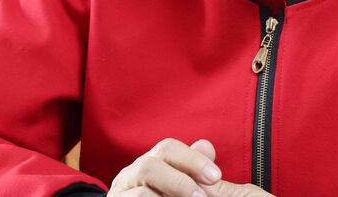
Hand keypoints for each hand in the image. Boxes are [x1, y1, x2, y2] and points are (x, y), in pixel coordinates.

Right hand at [108, 138, 274, 196]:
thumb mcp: (188, 192)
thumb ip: (196, 174)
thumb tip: (205, 145)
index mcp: (150, 165)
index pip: (167, 149)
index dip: (192, 159)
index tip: (216, 177)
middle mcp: (131, 177)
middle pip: (149, 165)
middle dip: (180, 180)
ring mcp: (120, 196)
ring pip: (141, 191)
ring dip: (170, 195)